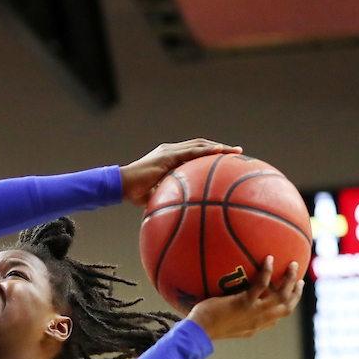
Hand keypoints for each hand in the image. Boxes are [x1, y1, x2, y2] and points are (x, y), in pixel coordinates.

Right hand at [120, 138, 241, 205]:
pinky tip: (219, 152)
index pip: (194, 153)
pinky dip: (206, 150)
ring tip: (235, 151)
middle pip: (200, 146)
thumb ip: (169, 199)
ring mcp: (169, 151)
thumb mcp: (156, 197)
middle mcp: (171, 151)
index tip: (226, 160)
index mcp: (169, 159)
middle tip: (237, 153)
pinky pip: (191, 151)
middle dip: (220, 149)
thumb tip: (180, 214)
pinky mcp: (167, 154)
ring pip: (199, 145)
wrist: (121, 186)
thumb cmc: (134, 194)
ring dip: (219, 147)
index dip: (210, 155)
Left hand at [187, 257, 303, 339]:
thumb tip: (225, 299)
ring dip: (290, 279)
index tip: (289, 297)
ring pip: (282, 295)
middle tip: (299, 279)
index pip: (276, 319)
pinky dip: (267, 271)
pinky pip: (261, 284)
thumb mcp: (222, 323)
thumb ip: (230, 314)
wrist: (198, 332)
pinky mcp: (244, 303)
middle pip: (287, 307)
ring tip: (293, 264)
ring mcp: (254, 312)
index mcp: (255, 327)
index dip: (285, 307)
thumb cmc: (203, 327)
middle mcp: (259, 321)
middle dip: (296, 293)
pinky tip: (268, 258)